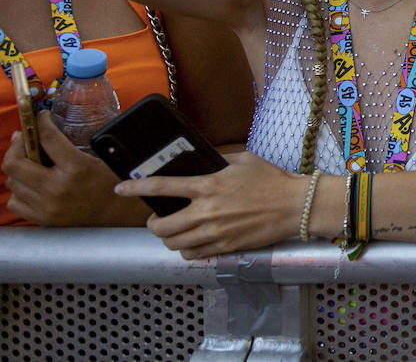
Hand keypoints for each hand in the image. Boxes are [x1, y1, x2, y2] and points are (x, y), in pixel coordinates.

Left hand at [3, 113, 146, 225]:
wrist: (117, 214)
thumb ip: (67, 146)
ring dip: (17, 169)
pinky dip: (18, 191)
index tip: (39, 118)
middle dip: (16, 146)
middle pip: (14, 162)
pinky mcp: (42, 219)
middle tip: (24, 140)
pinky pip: (13, 202)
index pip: (46, 137)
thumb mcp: (95, 158)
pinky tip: (30, 185)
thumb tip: (41, 132)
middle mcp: (57, 187)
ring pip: (11, 181)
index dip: (39, 122)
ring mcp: (46, 206)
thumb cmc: (109, 183)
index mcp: (76, 167)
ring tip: (29, 163)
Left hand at [114, 151, 304, 258]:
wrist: (294, 206)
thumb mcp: (243, 160)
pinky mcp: (225, 248)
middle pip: (161, 226)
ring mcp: (215, 233)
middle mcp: (206, 211)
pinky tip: (192, 243)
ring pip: (174, 244)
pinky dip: (186, 250)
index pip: (162, 187)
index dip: (136, 188)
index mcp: (208, 186)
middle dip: (153, 224)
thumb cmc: (272, 180)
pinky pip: (193, 255)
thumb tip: (203, 164)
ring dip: (168, 239)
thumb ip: (218, 162)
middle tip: (157, 219)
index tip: (121, 189)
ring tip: (173, 232)